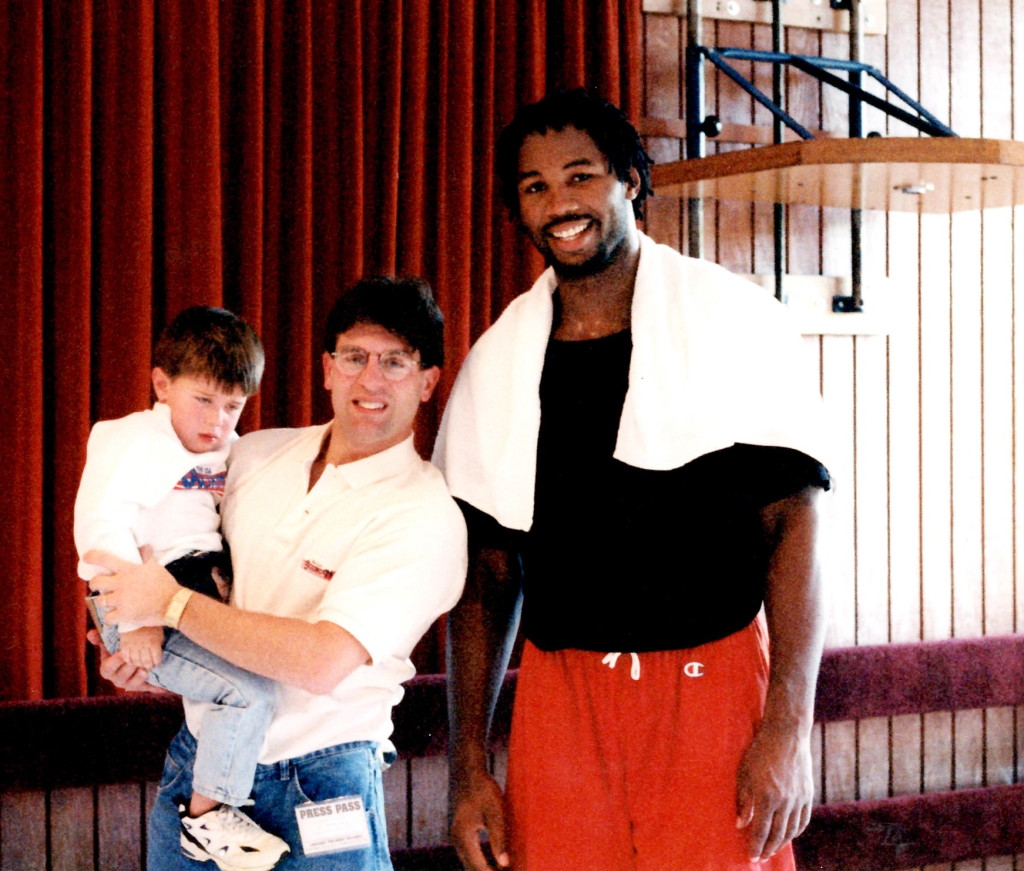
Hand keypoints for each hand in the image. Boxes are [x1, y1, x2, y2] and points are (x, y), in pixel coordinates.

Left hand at [84, 550, 179, 626]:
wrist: (173, 603)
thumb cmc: (164, 583)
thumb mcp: (156, 566)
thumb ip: (146, 557)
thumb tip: (143, 547)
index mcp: (128, 569)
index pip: (104, 559)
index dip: (92, 557)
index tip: (86, 557)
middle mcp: (121, 583)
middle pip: (96, 582)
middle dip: (94, 584)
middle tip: (98, 586)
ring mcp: (121, 600)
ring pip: (100, 601)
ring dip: (103, 602)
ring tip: (109, 602)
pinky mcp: (124, 614)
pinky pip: (108, 618)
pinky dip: (110, 618)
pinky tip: (114, 616)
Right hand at [86, 628, 169, 693]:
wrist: (136, 656)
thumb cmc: (121, 649)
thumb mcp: (111, 643)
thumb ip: (100, 638)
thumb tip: (90, 633)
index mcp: (107, 670)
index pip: (108, 668)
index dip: (115, 661)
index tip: (123, 652)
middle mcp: (117, 679)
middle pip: (122, 676)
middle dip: (129, 667)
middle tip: (137, 660)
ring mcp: (129, 684)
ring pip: (133, 684)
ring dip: (139, 677)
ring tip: (145, 669)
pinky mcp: (142, 687)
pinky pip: (148, 688)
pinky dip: (155, 688)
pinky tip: (163, 687)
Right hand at [119, 626, 164, 668]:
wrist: (137, 615)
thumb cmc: (151, 625)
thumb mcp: (159, 634)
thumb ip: (158, 645)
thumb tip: (156, 656)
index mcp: (154, 643)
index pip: (156, 660)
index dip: (157, 663)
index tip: (156, 663)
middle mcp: (143, 646)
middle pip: (146, 662)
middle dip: (149, 666)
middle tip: (149, 665)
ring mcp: (133, 646)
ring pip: (136, 661)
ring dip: (139, 664)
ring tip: (141, 663)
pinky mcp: (124, 644)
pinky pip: (125, 657)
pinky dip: (129, 661)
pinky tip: (132, 660)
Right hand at [450, 767, 509, 869]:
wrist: (466, 768)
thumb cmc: (482, 788)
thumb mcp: (494, 812)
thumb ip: (498, 839)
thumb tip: (504, 864)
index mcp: (463, 837)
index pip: (478, 868)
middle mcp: (455, 839)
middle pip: (471, 868)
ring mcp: (454, 834)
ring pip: (468, 861)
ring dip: (483, 868)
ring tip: (501, 870)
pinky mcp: (458, 828)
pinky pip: (468, 851)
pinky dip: (479, 860)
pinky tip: (493, 859)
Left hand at [735, 723, 813, 860]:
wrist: (786, 735)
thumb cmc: (759, 751)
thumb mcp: (744, 773)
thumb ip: (743, 800)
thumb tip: (740, 824)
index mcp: (766, 797)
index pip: (761, 831)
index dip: (755, 846)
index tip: (751, 858)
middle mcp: (784, 801)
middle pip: (777, 835)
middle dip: (768, 849)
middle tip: (761, 858)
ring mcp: (798, 799)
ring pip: (791, 830)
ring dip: (782, 843)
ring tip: (772, 850)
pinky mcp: (807, 794)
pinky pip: (803, 820)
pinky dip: (795, 832)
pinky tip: (788, 835)